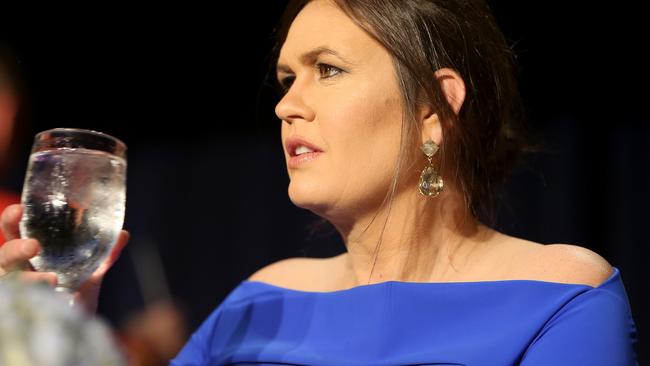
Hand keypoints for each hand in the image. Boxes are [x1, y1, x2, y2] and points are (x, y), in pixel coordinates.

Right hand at [0, 204, 128, 312]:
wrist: (78, 329)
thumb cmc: (76, 296)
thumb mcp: (91, 273)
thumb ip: (105, 254)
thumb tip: (124, 234)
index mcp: (29, 255)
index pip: (14, 232)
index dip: (12, 220)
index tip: (20, 209)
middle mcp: (17, 271)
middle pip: (4, 254)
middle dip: (15, 247)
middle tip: (34, 246)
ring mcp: (14, 291)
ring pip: (9, 280)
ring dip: (28, 278)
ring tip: (51, 279)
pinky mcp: (18, 309)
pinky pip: (16, 303)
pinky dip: (34, 298)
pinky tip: (51, 298)